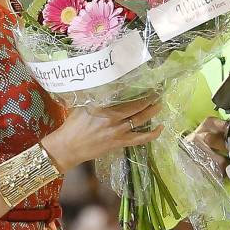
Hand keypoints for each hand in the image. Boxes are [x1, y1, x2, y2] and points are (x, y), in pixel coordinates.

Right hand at [42, 95, 163, 172]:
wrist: (68, 147)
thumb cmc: (72, 125)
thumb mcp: (81, 106)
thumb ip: (93, 97)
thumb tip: (101, 85)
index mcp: (103, 107)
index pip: (124, 96)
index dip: (137, 89)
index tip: (146, 82)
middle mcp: (113, 118)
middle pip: (136, 106)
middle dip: (149, 98)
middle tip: (157, 91)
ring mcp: (118, 131)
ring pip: (140, 120)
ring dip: (152, 111)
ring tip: (159, 104)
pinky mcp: (119, 142)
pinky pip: (140, 139)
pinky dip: (152, 134)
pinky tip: (160, 128)